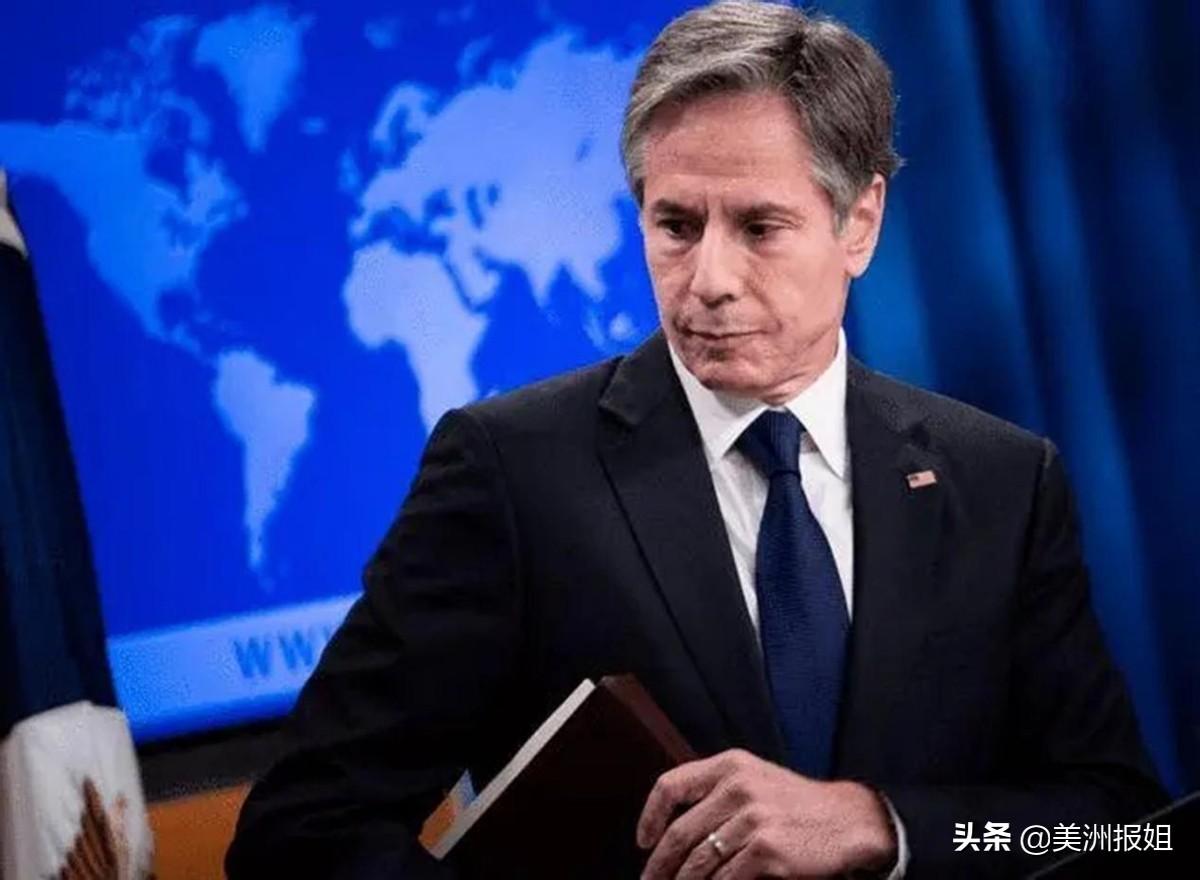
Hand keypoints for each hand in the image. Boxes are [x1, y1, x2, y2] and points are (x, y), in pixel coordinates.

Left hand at [636, 749, 895, 878]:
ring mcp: (753, 819)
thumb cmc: (797, 804)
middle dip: (660, 865)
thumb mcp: (755, 779)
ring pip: (699, 861)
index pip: (671, 785)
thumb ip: (717, 792)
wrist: (849, 821)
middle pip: (681, 833)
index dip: (650, 816)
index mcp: (730, 765)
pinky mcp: (767, 850)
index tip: (643, 842)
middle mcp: (738, 787)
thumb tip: (672, 826)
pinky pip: (725, 878)